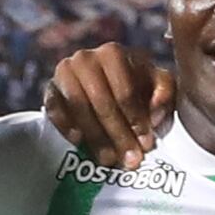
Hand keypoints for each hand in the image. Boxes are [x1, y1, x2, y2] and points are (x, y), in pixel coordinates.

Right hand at [42, 41, 169, 167]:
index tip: (146, 144)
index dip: (136, 120)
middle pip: (101, 101)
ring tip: (108, 159)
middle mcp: (85, 58)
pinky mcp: (50, 89)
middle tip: (129, 160)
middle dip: (118, 134)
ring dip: (95, 136)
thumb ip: (164, 92)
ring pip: (78, 106)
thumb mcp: (156, 84)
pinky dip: (65, 125)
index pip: (125, 91)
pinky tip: (78, 141)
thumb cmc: (135, 84)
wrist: (102, 82)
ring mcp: (64, 72)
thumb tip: (155, 114)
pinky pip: (54, 109)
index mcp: (113, 53)